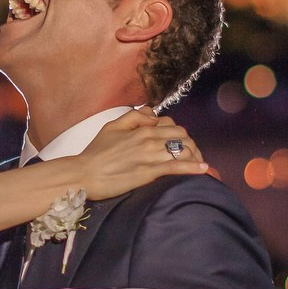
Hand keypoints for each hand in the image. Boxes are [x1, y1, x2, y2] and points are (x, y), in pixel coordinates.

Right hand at [76, 109, 207, 199]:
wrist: (83, 174)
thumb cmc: (95, 152)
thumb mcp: (112, 126)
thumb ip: (134, 116)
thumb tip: (153, 114)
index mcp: (142, 129)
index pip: (172, 126)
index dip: (179, 134)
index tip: (178, 144)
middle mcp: (149, 140)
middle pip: (182, 137)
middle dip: (190, 145)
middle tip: (190, 155)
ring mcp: (150, 157)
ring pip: (183, 150)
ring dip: (195, 156)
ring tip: (198, 164)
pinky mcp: (149, 173)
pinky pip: (177, 168)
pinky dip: (193, 167)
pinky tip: (204, 169)